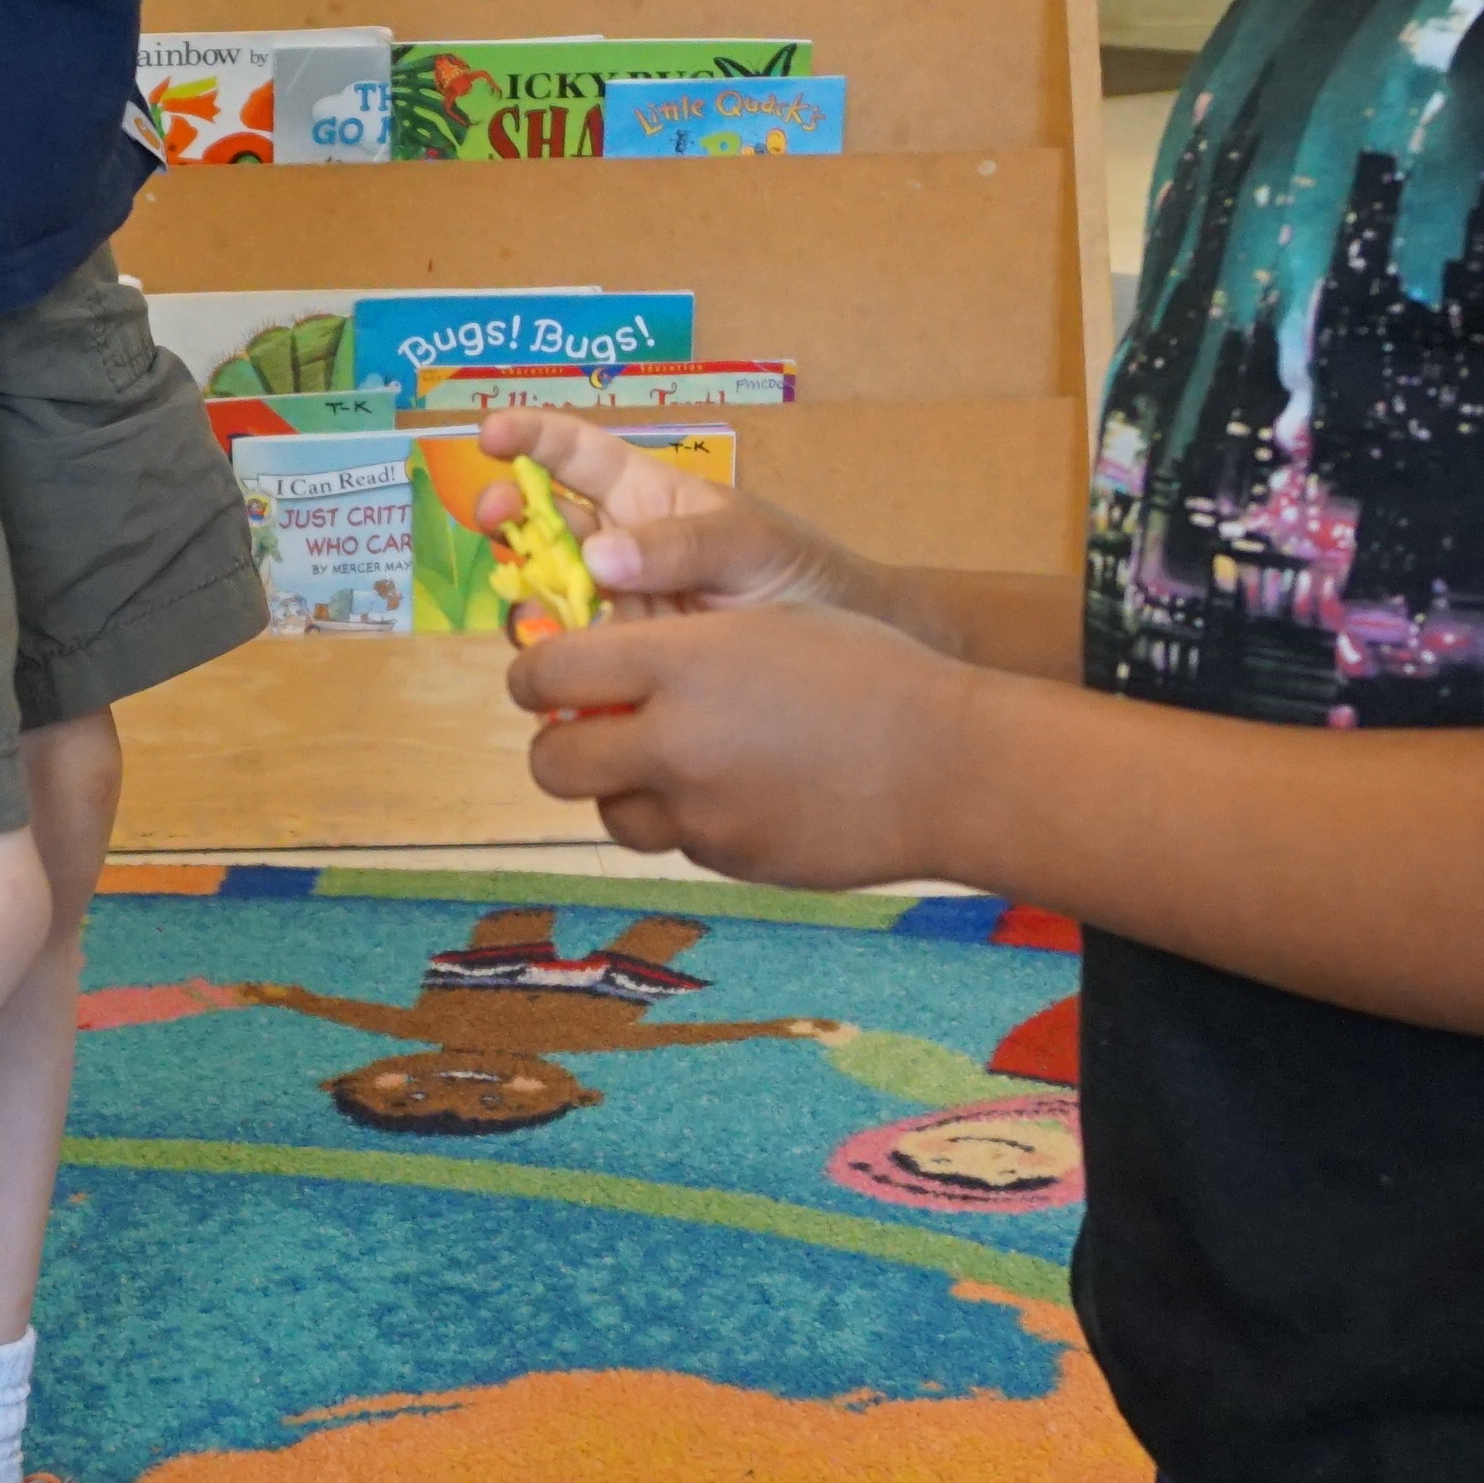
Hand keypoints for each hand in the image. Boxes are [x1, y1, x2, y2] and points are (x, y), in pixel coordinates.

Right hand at [467, 407, 897, 628]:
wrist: (847, 653)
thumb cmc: (803, 573)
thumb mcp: (750, 544)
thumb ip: (678, 547)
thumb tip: (597, 558)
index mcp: (647, 498)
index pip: (577, 456)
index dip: (531, 438)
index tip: (490, 433)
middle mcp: (618, 549)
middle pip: (539, 525)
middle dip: (505, 515)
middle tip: (498, 519)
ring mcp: (615, 608)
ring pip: (542, 597)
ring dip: (524, 597)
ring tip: (537, 611)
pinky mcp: (620, 662)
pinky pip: (570, 662)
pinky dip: (553, 667)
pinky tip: (560, 671)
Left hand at [503, 595, 975, 888]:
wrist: (950, 765)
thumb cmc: (867, 670)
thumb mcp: (762, 622)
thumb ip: (670, 644)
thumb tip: (594, 667)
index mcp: (678, 662)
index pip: (546, 675)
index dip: (533, 675)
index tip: (544, 677)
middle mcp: (674, 741)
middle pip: (550, 763)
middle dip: (558, 745)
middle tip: (585, 731)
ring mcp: (699, 812)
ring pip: (607, 813)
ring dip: (620, 789)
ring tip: (669, 762)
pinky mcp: (728, 860)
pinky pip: (674, 841)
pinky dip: (685, 818)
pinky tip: (738, 789)